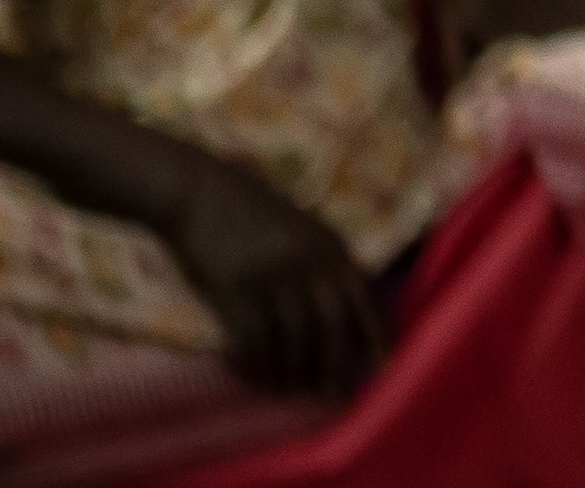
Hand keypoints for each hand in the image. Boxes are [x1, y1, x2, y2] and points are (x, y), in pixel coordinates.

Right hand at [161, 156, 381, 397]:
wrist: (200, 189)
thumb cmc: (253, 213)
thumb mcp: (304, 228)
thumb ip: (325, 262)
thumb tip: (345, 312)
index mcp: (331, 245)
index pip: (363, 296)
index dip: (375, 333)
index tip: (384, 365)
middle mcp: (307, 260)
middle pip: (331, 324)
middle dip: (335, 364)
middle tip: (334, 394)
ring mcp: (271, 272)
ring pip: (292, 336)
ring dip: (292, 370)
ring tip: (290, 390)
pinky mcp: (233, 284)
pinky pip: (252, 335)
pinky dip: (254, 361)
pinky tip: (252, 373)